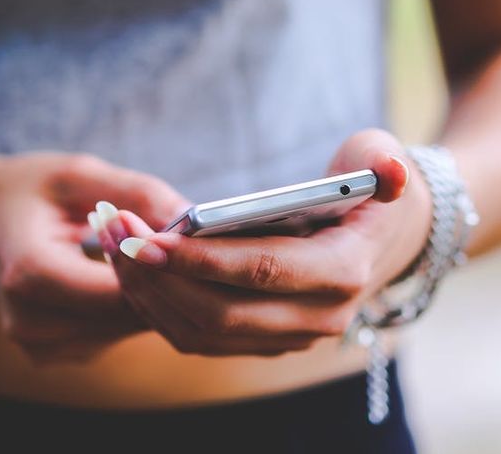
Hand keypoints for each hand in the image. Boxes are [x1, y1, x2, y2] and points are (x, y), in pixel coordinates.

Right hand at [0, 152, 189, 363]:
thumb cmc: (27, 190)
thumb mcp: (79, 173)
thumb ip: (138, 194)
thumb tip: (198, 219)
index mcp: (30, 274)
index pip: (120, 291)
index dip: (164, 268)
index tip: (197, 242)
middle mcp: (30, 321)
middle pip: (128, 315)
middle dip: (168, 282)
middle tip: (199, 249)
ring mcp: (39, 346)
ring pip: (127, 328)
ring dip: (155, 296)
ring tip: (166, 255)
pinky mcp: (51, 355)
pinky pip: (113, 334)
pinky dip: (132, 306)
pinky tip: (136, 275)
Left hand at [108, 129, 431, 356]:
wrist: (385, 237)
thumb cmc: (369, 188)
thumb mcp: (381, 157)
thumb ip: (382, 161)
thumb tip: (389, 169)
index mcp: (344, 272)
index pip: (263, 273)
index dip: (201, 260)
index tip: (146, 239)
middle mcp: (319, 319)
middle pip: (222, 314)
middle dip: (159, 277)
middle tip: (114, 236)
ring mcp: (290, 337)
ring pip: (203, 334)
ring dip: (149, 295)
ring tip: (111, 247)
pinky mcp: (264, 342)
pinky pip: (200, 338)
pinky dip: (159, 308)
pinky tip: (131, 270)